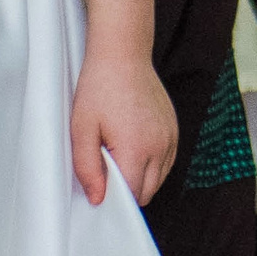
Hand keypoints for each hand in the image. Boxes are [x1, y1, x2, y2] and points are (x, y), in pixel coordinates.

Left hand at [71, 50, 178, 207]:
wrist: (123, 56)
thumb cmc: (100, 89)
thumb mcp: (82, 130)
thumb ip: (88, 169)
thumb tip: (98, 198)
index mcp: (137, 148)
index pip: (131, 194)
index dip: (113, 198)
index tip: (100, 188)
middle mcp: (160, 145)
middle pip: (148, 192)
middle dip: (127, 190)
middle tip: (106, 171)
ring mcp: (171, 136)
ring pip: (159, 179)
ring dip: (142, 179)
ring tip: (120, 157)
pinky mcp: (174, 128)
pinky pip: (167, 162)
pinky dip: (153, 165)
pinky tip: (135, 151)